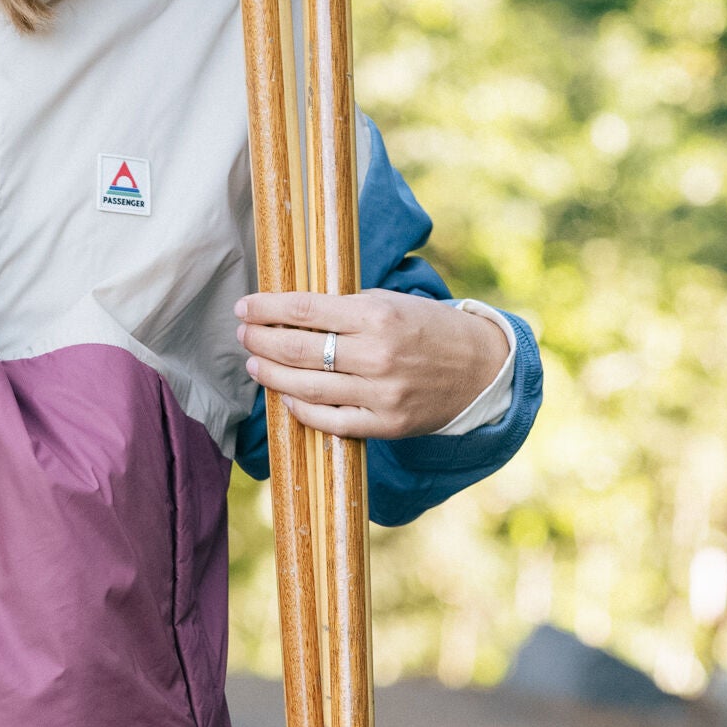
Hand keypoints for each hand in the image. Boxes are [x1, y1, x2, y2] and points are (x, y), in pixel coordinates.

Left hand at [235, 288, 509, 440]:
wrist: (482, 369)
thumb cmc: (429, 328)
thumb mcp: (392, 302)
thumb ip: (345, 307)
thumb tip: (291, 310)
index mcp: (378, 316)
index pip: (305, 310)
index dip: (267, 309)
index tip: (244, 307)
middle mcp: (377, 355)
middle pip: (298, 350)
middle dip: (261, 341)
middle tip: (244, 335)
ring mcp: (380, 394)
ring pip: (306, 387)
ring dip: (271, 374)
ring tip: (255, 363)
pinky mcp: (385, 425)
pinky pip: (329, 420)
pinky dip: (300, 407)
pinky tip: (285, 394)